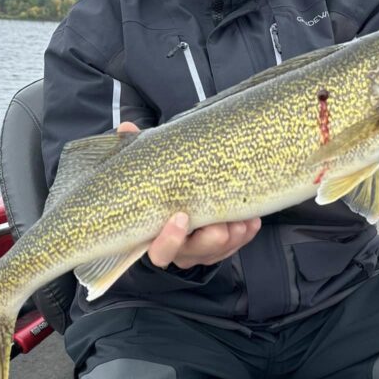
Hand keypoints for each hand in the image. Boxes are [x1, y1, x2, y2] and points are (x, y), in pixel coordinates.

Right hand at [117, 122, 261, 268]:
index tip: (181, 216)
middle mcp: (182, 250)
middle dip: (212, 237)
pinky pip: (239, 245)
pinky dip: (247, 231)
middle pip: (197, 251)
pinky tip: (251, 220)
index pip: (161, 251)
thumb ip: (140, 159)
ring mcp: (204, 251)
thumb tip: (127, 127)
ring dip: (233, 233)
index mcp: (158, 238)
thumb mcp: (151, 179)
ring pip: (221, 249)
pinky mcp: (224, 248)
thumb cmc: (163, 194)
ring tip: (241, 216)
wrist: (179, 213)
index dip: (170, 239)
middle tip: (223, 221)